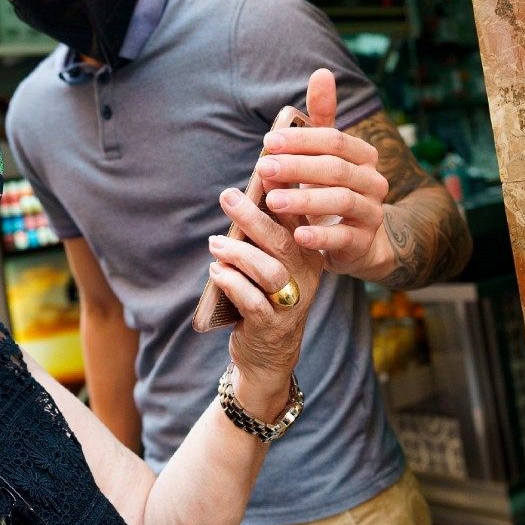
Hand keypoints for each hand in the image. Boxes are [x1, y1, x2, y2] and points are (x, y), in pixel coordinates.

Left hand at [206, 187, 323, 417]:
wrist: (269, 354)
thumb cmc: (263, 295)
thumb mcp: (270, 261)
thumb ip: (262, 233)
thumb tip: (241, 192)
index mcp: (309, 254)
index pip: (298, 219)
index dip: (283, 194)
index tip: (264, 169)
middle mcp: (306, 276)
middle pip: (284, 241)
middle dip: (254, 217)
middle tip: (228, 196)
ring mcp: (291, 302)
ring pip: (270, 271)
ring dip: (239, 253)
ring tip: (216, 243)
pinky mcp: (272, 325)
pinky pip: (253, 302)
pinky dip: (232, 283)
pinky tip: (217, 272)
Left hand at [257, 69, 393, 280]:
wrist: (356, 240)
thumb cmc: (331, 188)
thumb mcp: (325, 153)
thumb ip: (322, 117)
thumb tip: (322, 72)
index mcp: (364, 156)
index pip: (335, 140)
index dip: (302, 139)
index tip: (269, 142)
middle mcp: (373, 181)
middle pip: (336, 168)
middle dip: (297, 167)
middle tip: (263, 168)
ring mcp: (371, 213)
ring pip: (341, 200)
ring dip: (305, 199)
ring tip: (273, 201)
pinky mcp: (363, 242)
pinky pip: (344, 237)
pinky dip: (321, 235)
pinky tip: (298, 234)